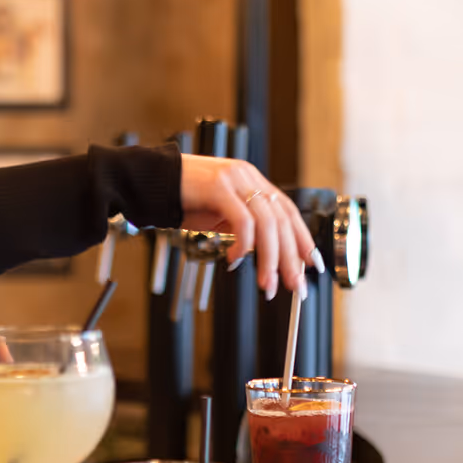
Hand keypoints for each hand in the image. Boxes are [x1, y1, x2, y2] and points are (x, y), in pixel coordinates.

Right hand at [179, 155, 318, 300]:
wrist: (151, 182)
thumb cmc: (183, 199)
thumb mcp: (221, 215)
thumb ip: (244, 226)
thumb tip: (266, 252)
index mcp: (252, 181)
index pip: (288, 211)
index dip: (303, 239)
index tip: (311, 264)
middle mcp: (248, 177)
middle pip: (282, 221)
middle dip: (290, 258)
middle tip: (293, 285)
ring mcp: (234, 180)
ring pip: (267, 224)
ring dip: (269, 259)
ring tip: (265, 283)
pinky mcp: (218, 187)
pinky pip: (242, 221)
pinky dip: (243, 246)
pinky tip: (235, 260)